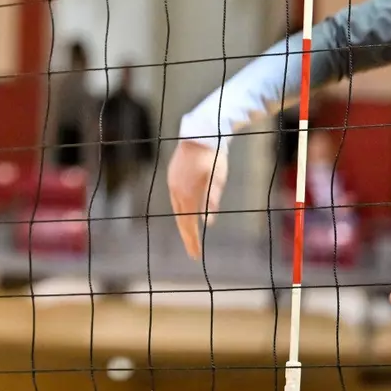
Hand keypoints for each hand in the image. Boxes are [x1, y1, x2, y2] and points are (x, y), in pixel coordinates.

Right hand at [167, 139, 228, 259]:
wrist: (200, 134)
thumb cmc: (213, 157)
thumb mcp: (218, 179)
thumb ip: (212, 199)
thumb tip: (209, 223)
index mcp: (187, 194)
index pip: (188, 225)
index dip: (192, 241)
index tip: (195, 256)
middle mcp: (176, 191)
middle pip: (181, 220)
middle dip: (187, 237)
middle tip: (193, 253)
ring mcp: (172, 183)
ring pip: (177, 209)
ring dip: (184, 224)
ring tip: (190, 236)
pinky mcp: (173, 176)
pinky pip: (175, 199)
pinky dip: (181, 210)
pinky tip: (186, 213)